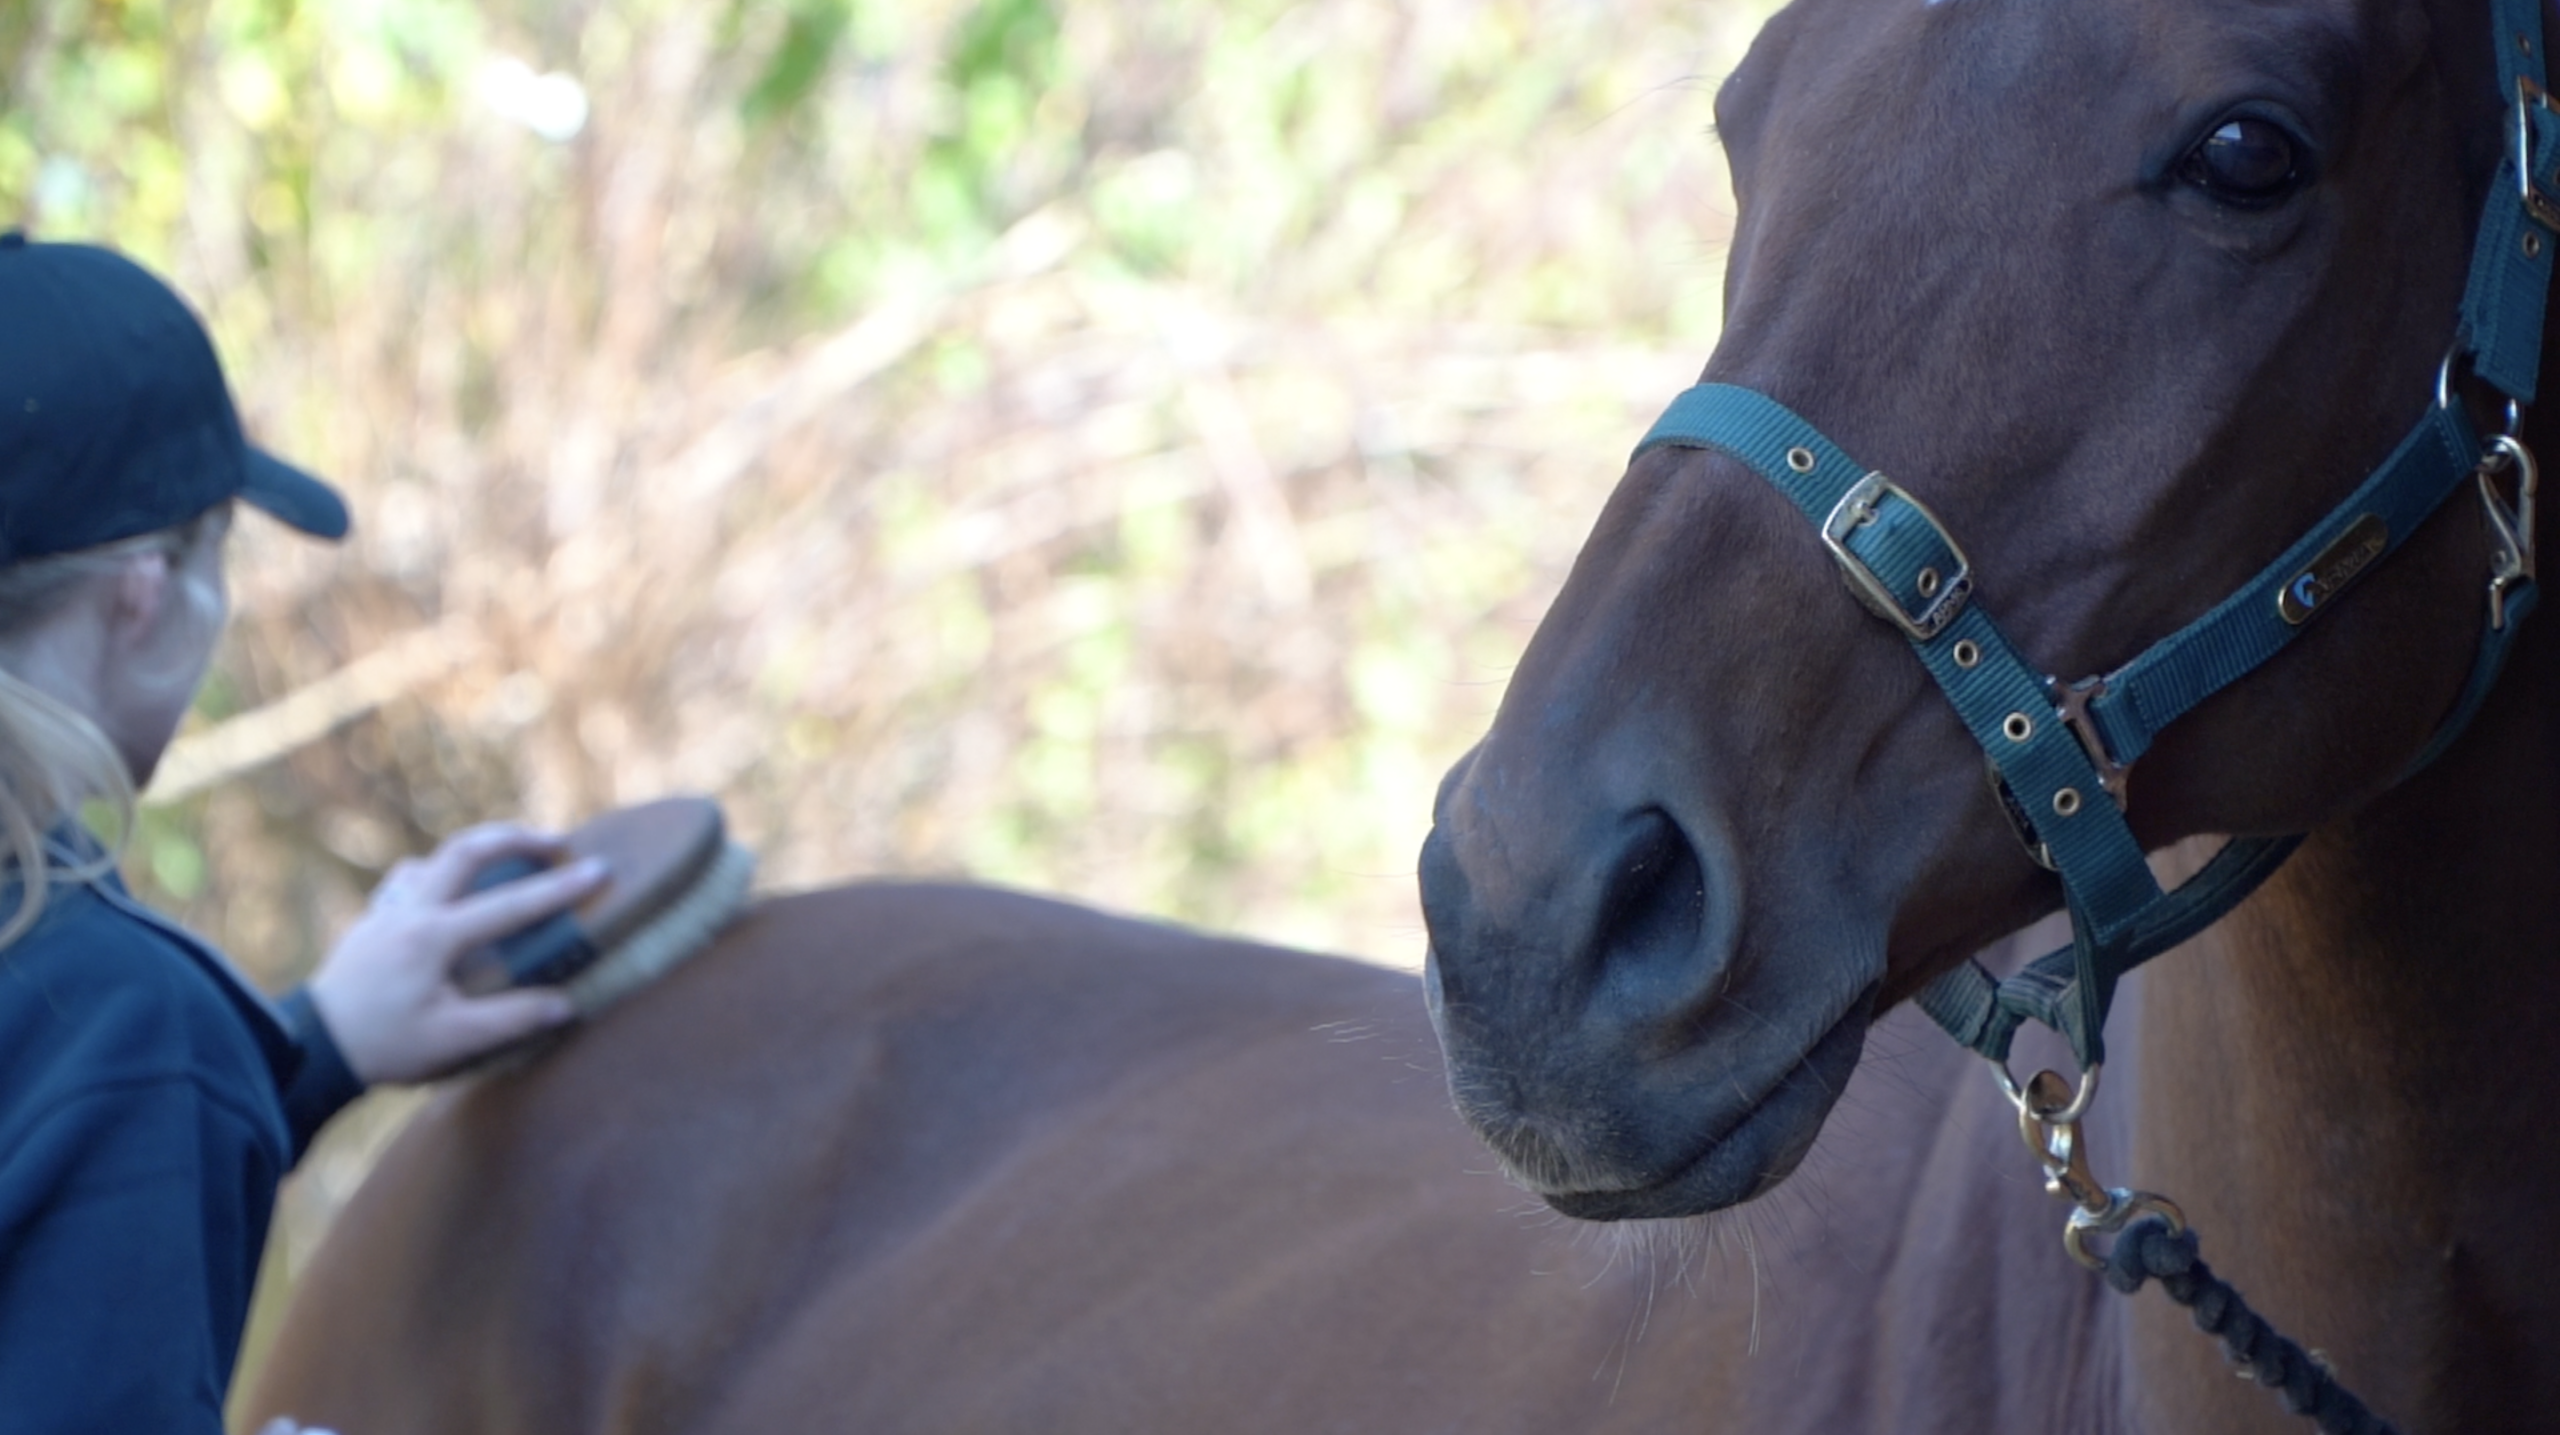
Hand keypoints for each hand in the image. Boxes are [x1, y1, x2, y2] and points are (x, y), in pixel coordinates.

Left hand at [306, 822, 611, 1083]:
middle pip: (466, 850)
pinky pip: (406, 881)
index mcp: (435, 936)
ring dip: (473, 852)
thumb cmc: (384, 1045)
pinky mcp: (369, 924)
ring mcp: (385, 912)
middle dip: (515, 838)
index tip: (598, 869)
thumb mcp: (453, 1040)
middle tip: (553, 841)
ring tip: (504, 861)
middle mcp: (410, 911)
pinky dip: (435, 874)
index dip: (559, 887)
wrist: (311, 1048)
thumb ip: (512, 1019)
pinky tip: (445, 892)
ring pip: (432, 859)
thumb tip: (565, 1004)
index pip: (511, 904)